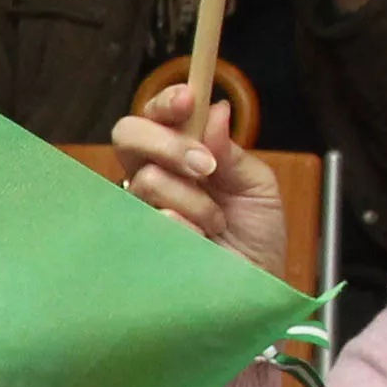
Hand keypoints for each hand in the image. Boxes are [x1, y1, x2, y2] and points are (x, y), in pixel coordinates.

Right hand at [104, 102, 290, 275]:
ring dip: (192, 200)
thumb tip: (214, 111)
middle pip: (128, 135)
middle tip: (205, 167)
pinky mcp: (136, 241)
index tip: (188, 99)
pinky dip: (184, 228)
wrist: (256, 287)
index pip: (157, 115)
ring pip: (146, 180)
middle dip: (167, 143)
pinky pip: (151, 220)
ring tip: (215, 223)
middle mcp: (154, 175)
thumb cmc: (257, 237)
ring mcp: (141, 208)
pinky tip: (200, 242)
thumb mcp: (258, 186)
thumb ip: (232, 152)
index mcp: (182, 153)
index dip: (165, 101)